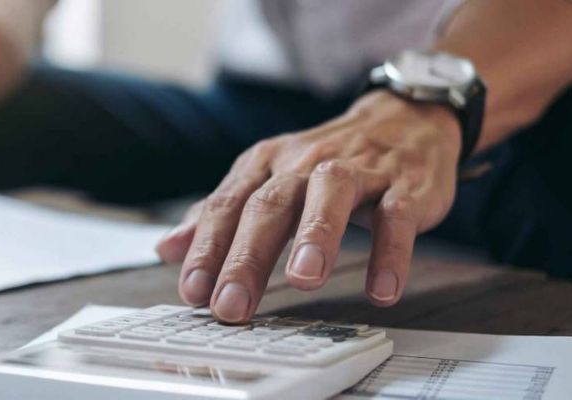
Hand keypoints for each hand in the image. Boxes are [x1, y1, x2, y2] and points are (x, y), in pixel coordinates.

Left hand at [156, 91, 461, 321]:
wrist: (404, 119)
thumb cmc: (326, 161)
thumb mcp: (266, 179)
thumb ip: (220, 214)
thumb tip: (167, 248)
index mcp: (265, 165)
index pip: (226, 206)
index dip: (206, 249)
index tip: (192, 291)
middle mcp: (304, 164)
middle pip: (269, 206)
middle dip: (246, 257)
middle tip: (230, 304)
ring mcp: (357, 172)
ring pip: (330, 196)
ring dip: (316, 236)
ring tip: (302, 281)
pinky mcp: (404, 185)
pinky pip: (396, 217)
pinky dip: (390, 253)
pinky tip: (381, 290)